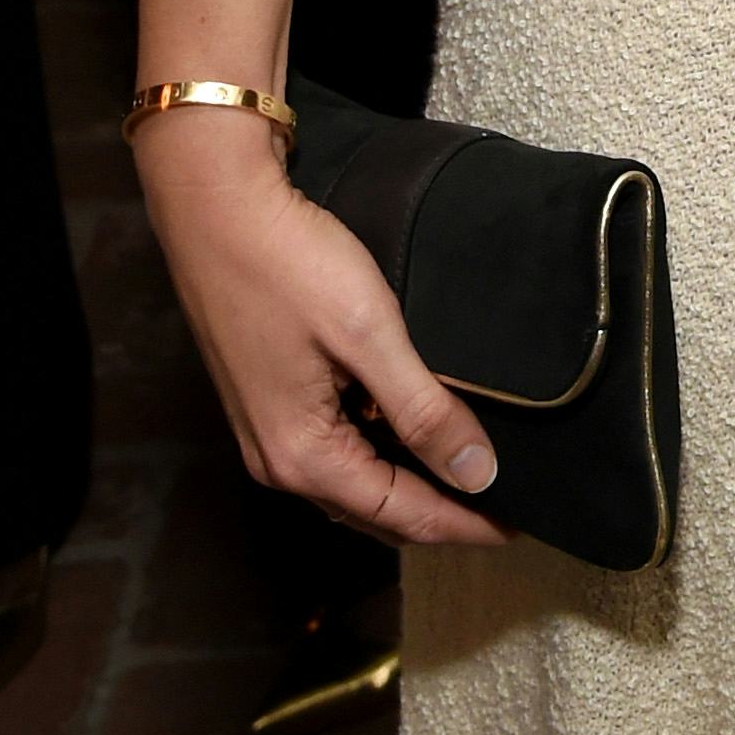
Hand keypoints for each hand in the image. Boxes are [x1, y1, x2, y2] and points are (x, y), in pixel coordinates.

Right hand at [133, 108, 511, 547]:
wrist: (215, 208)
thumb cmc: (288, 264)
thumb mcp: (369, 335)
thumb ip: (423, 409)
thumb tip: (476, 473)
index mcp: (303, 457)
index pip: (403, 515)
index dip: (465, 523)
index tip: (519, 526)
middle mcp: (278, 461)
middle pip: (376, 511)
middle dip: (440, 514)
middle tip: (503, 506)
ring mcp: (267, 432)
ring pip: (354, 484)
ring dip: (410, 485)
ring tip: (470, 471)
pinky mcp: (267, 400)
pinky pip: (335, 449)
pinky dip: (380, 453)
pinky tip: (413, 428)